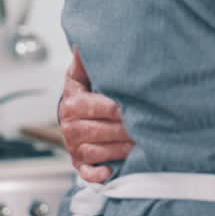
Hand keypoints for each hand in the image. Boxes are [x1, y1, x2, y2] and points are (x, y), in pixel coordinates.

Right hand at [59, 47, 134, 182]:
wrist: (77, 113)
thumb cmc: (87, 91)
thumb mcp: (83, 72)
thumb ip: (86, 60)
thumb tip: (85, 41)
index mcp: (71, 103)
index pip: (91, 106)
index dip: (112, 108)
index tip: (130, 107)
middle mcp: (69, 127)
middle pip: (96, 131)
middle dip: (122, 130)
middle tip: (145, 128)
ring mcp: (74, 147)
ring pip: (95, 151)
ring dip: (118, 150)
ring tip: (139, 145)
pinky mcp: (80, 163)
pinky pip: (86, 173)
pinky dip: (97, 174)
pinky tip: (112, 171)